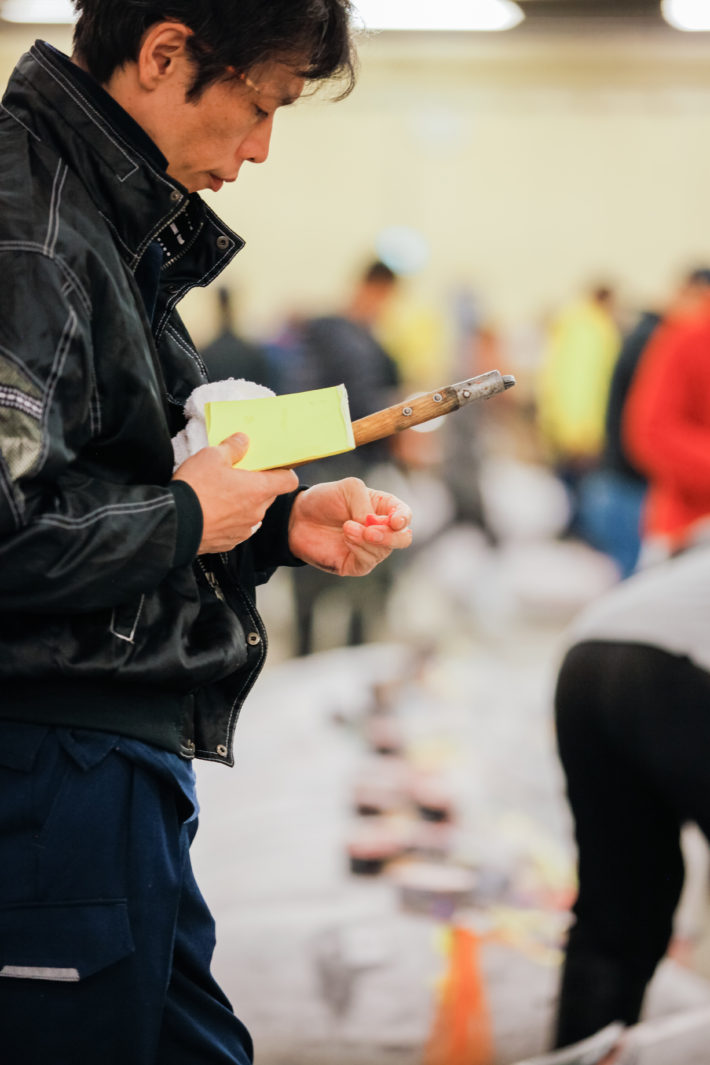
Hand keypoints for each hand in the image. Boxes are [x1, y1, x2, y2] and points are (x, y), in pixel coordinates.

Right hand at [172, 433, 298, 553]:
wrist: (174, 524)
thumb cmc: (196, 489)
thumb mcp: (212, 456)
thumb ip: (233, 447)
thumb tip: (243, 441)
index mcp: (259, 490)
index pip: (289, 481)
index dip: (283, 472)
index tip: (271, 467)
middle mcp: (256, 512)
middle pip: (268, 495)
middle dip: (256, 485)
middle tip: (236, 476)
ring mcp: (243, 530)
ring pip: (252, 512)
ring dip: (243, 504)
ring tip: (220, 495)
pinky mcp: (229, 542)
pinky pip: (237, 528)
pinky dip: (230, 520)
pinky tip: (213, 512)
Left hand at [288, 477, 412, 576]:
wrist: (297, 518)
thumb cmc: (325, 500)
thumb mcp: (349, 489)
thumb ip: (366, 503)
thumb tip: (372, 525)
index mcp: (384, 508)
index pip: (405, 515)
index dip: (404, 518)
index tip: (395, 521)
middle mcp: (382, 530)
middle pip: (403, 538)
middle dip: (389, 536)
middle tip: (369, 529)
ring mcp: (370, 548)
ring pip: (384, 550)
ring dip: (366, 539)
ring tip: (347, 527)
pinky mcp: (357, 564)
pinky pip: (368, 561)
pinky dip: (359, 549)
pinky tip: (346, 537)